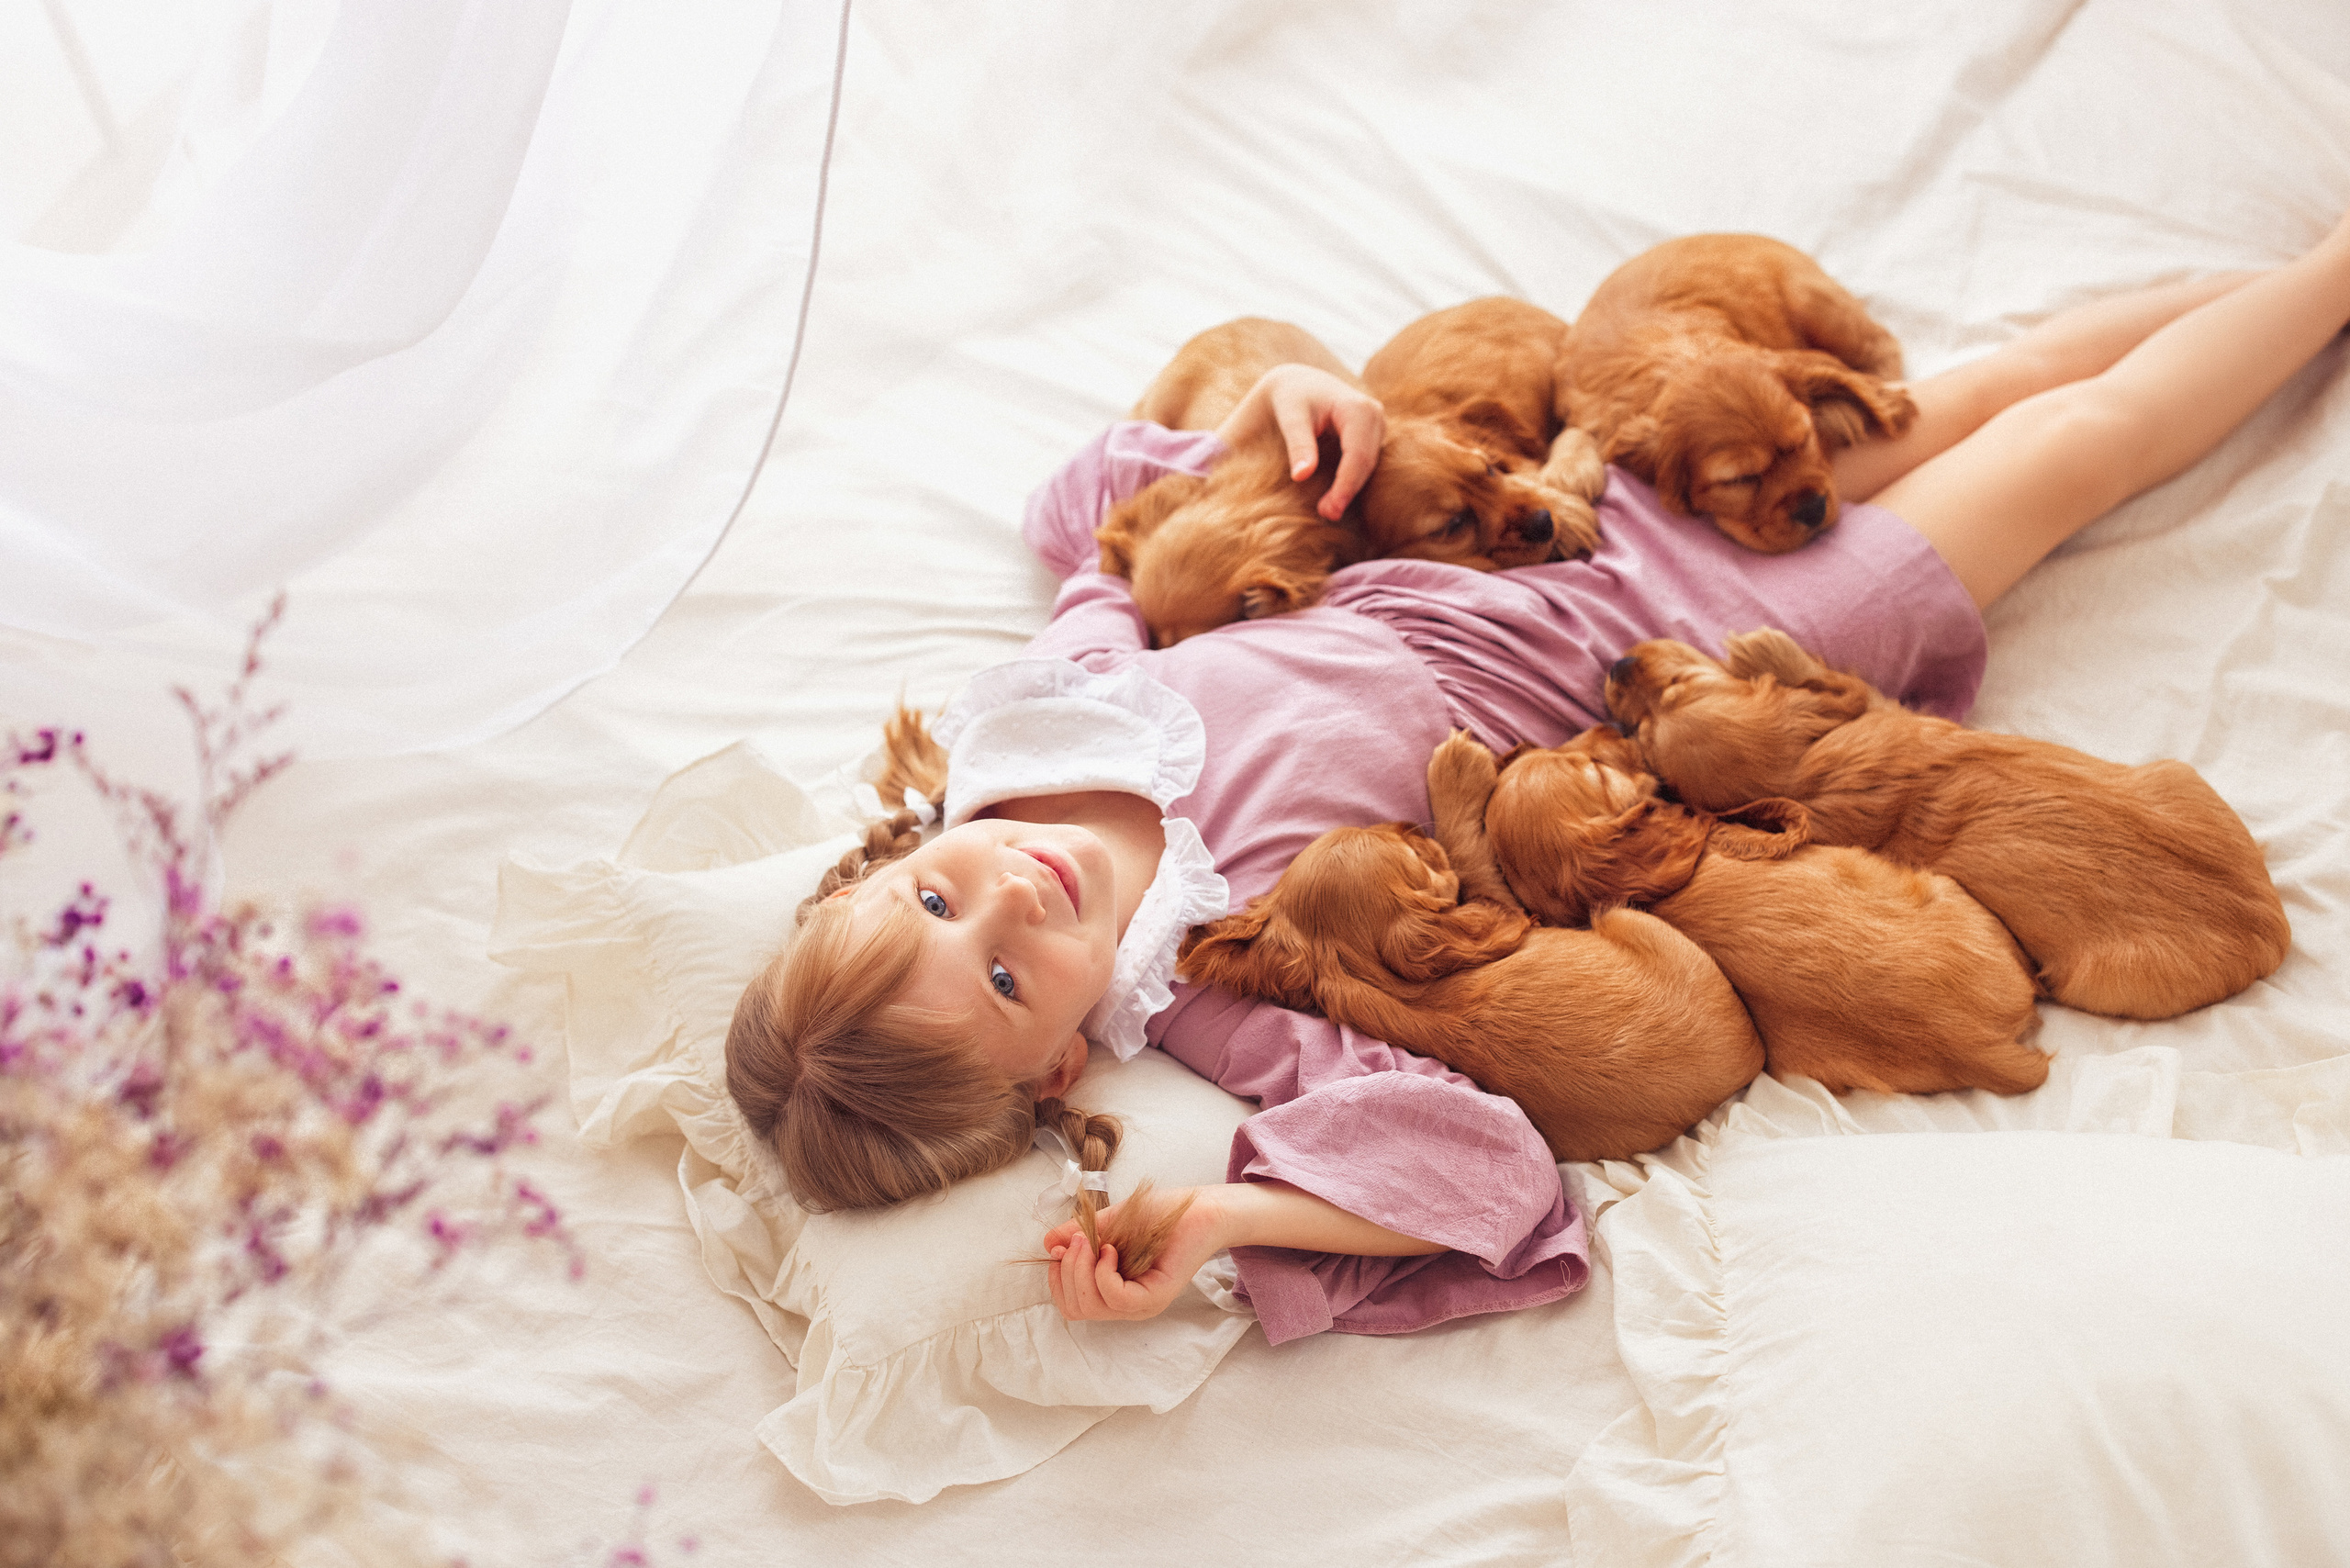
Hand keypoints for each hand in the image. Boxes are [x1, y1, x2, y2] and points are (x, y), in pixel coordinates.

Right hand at [1042, 1186, 1227, 1323]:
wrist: (1198, 1208)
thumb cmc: (1158, 1215)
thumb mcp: (1107, 1223)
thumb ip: (1079, 1236)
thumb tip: (1048, 1245)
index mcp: (1113, 1291)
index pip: (1071, 1305)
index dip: (1057, 1278)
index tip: (1063, 1245)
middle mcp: (1125, 1304)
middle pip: (1075, 1308)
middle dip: (1066, 1271)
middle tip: (1079, 1240)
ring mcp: (1141, 1304)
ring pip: (1091, 1305)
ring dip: (1082, 1268)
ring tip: (1094, 1241)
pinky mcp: (1155, 1297)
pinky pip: (1115, 1297)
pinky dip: (1104, 1272)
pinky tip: (1113, 1249)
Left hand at [1216, 365, 1386, 520]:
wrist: (1298, 384)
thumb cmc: (1291, 399)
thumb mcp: (1291, 417)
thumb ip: (1298, 444)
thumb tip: (1302, 476)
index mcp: (1358, 408)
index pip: (1358, 456)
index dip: (1345, 486)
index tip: (1328, 511)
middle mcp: (1375, 415)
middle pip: (1367, 463)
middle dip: (1348, 492)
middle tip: (1326, 515)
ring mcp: (1378, 425)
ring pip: (1369, 466)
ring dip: (1350, 489)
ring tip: (1328, 510)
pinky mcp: (1374, 435)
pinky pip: (1366, 463)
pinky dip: (1351, 480)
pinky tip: (1335, 496)